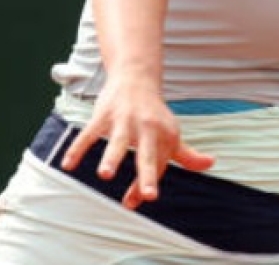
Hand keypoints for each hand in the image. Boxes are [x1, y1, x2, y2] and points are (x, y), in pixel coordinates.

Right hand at [60, 76, 214, 209]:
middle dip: (147, 175)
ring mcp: (124, 121)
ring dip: (111, 158)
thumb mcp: (172, 133)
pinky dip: (77, 149)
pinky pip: (89, 133)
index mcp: (164, 137)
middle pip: (147, 155)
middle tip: (148, 196)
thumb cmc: (154, 113)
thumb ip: (187, 154)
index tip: (138, 201)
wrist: (136, 77)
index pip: (156, 167)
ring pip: (117, 142)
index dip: (146, 185)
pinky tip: (67, 165)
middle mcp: (146, 129)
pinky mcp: (103, 114)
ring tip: (104, 175)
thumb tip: (210, 163)